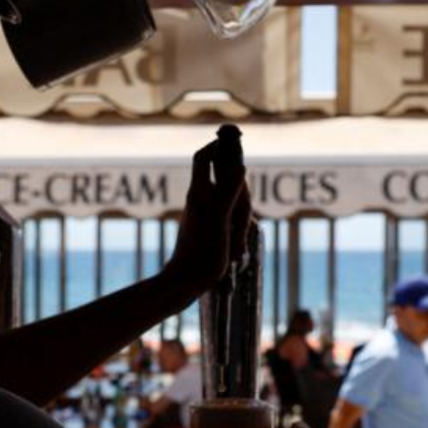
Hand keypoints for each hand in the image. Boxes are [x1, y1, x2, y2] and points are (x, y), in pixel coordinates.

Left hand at [162, 132, 251, 295]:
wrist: (185, 283)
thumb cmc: (201, 253)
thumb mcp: (220, 220)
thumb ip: (229, 192)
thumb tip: (240, 166)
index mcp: (199, 193)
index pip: (204, 158)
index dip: (217, 147)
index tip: (235, 145)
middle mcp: (201, 200)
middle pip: (227, 182)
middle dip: (242, 198)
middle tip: (240, 223)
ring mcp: (207, 215)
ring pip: (233, 205)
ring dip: (241, 222)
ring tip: (237, 245)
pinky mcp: (212, 230)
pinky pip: (232, 223)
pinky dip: (238, 234)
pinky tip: (236, 252)